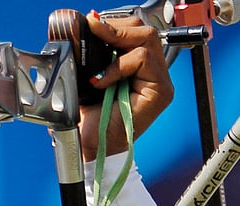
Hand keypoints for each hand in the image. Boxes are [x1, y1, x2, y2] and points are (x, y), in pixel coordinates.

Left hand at [79, 11, 174, 160]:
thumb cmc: (87, 121)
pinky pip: (143, 59)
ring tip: (97, 62)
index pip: (133, 32)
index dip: (113, 24)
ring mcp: (159, 80)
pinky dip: (118, 65)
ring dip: (117, 41)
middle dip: (116, 26)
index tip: (90, 22)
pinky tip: (101, 81)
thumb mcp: (84, 79)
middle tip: (93, 29)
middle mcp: (151, 72)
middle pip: (144, 29)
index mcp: (135, 68)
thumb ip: (88, 56)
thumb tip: (79, 30)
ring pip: (147, 38)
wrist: (88, 148)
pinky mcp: (160, 90)